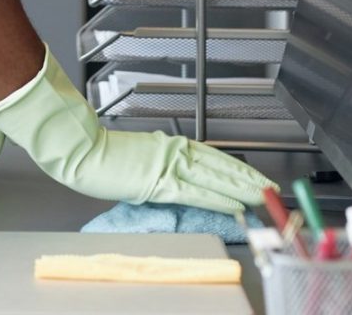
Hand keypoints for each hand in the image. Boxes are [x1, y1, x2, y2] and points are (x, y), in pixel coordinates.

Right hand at [0, 46, 273, 213]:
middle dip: (249, 179)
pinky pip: (196, 192)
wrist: (79, 148)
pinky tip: (234, 205)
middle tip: (272, 188)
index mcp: (169, 146)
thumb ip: (158, 166)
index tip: (255, 178)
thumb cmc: (99, 154)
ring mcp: (168, 166)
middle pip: (221, 166)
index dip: (237, 169)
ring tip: (263, 195)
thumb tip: (172, 177)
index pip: (212, 158)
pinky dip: (219, 198)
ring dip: (242, 187)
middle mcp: (174, 152)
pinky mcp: (160, 182)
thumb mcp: (136, 158)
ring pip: (215, 177)